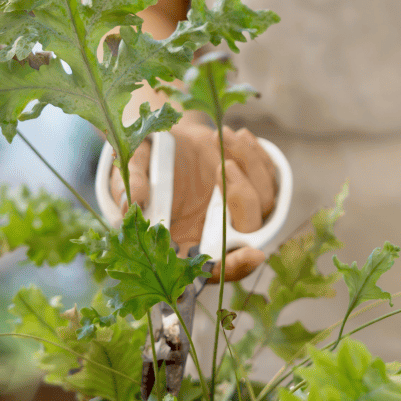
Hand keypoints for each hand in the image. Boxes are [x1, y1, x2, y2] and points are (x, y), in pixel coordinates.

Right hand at [111, 122, 277, 281]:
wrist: (164, 133)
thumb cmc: (143, 158)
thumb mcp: (130, 167)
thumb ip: (131, 186)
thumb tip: (130, 204)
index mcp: (185, 240)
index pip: (215, 268)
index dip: (234, 266)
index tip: (252, 253)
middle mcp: (217, 231)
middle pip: (249, 232)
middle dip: (242, 198)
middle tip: (223, 165)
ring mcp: (238, 210)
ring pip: (265, 202)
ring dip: (250, 166)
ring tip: (224, 137)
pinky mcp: (253, 185)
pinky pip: (271, 177)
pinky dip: (258, 155)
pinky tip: (237, 136)